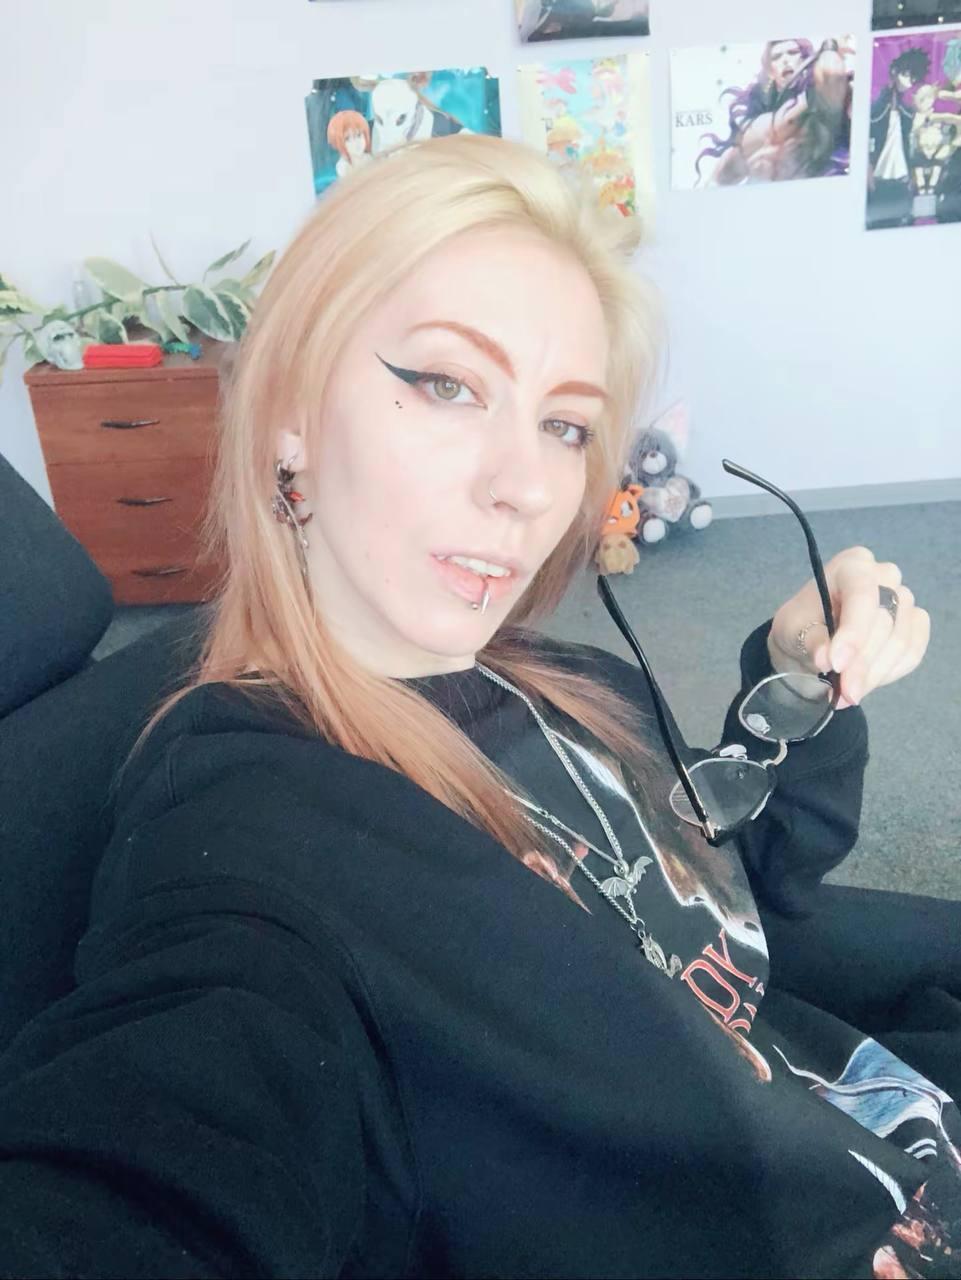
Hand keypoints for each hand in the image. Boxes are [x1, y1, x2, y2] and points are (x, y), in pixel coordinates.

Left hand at [767, 546, 930, 709]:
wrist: (810, 639)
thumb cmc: (800, 625)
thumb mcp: (792, 630)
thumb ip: (812, 641)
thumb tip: (827, 659)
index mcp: (852, 566)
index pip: (862, 595)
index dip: (853, 633)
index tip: (836, 665)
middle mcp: (884, 576)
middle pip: (884, 622)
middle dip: (861, 663)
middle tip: (842, 692)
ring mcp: (904, 600)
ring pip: (900, 642)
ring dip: (873, 674)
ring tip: (846, 693)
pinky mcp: (915, 624)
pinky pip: (912, 653)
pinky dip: (888, 674)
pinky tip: (864, 682)